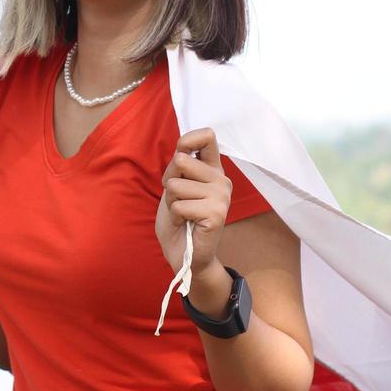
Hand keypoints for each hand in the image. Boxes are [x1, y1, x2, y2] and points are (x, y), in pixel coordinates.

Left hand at [155, 127, 231, 276]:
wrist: (183, 253)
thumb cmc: (179, 218)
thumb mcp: (175, 185)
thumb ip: (180, 166)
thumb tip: (182, 151)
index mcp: (212, 170)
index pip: (207, 137)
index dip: (188, 140)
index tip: (179, 155)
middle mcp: (221, 180)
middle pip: (181, 160)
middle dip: (169, 181)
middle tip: (179, 200)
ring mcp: (221, 197)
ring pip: (176, 185)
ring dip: (172, 202)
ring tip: (183, 214)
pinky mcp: (216, 214)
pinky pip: (180, 205)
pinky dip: (176, 216)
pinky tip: (186, 224)